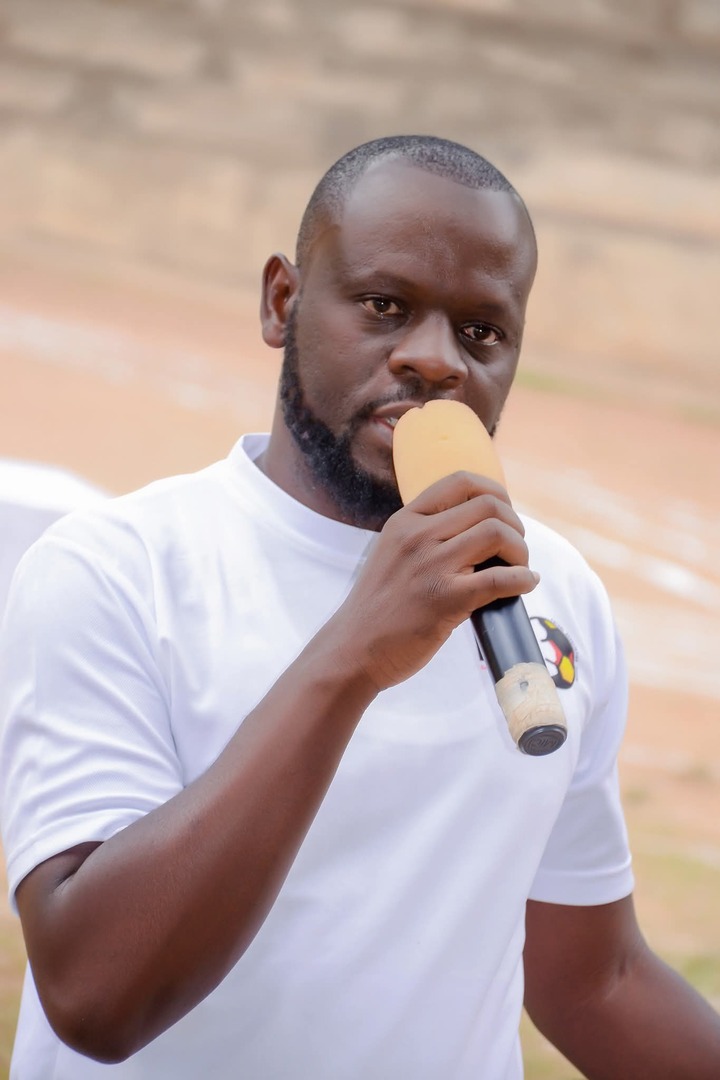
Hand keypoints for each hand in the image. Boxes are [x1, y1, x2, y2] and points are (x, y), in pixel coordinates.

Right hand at [326, 471, 537, 690]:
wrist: (353, 649)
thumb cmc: (376, 608)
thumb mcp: (392, 553)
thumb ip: (423, 537)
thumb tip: (473, 532)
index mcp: (405, 521)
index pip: (461, 482)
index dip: (495, 492)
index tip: (503, 513)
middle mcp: (418, 536)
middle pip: (489, 506)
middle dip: (514, 526)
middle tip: (514, 549)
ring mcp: (432, 566)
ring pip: (498, 534)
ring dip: (520, 551)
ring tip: (519, 568)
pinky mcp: (446, 599)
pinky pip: (501, 578)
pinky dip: (522, 580)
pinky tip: (524, 585)